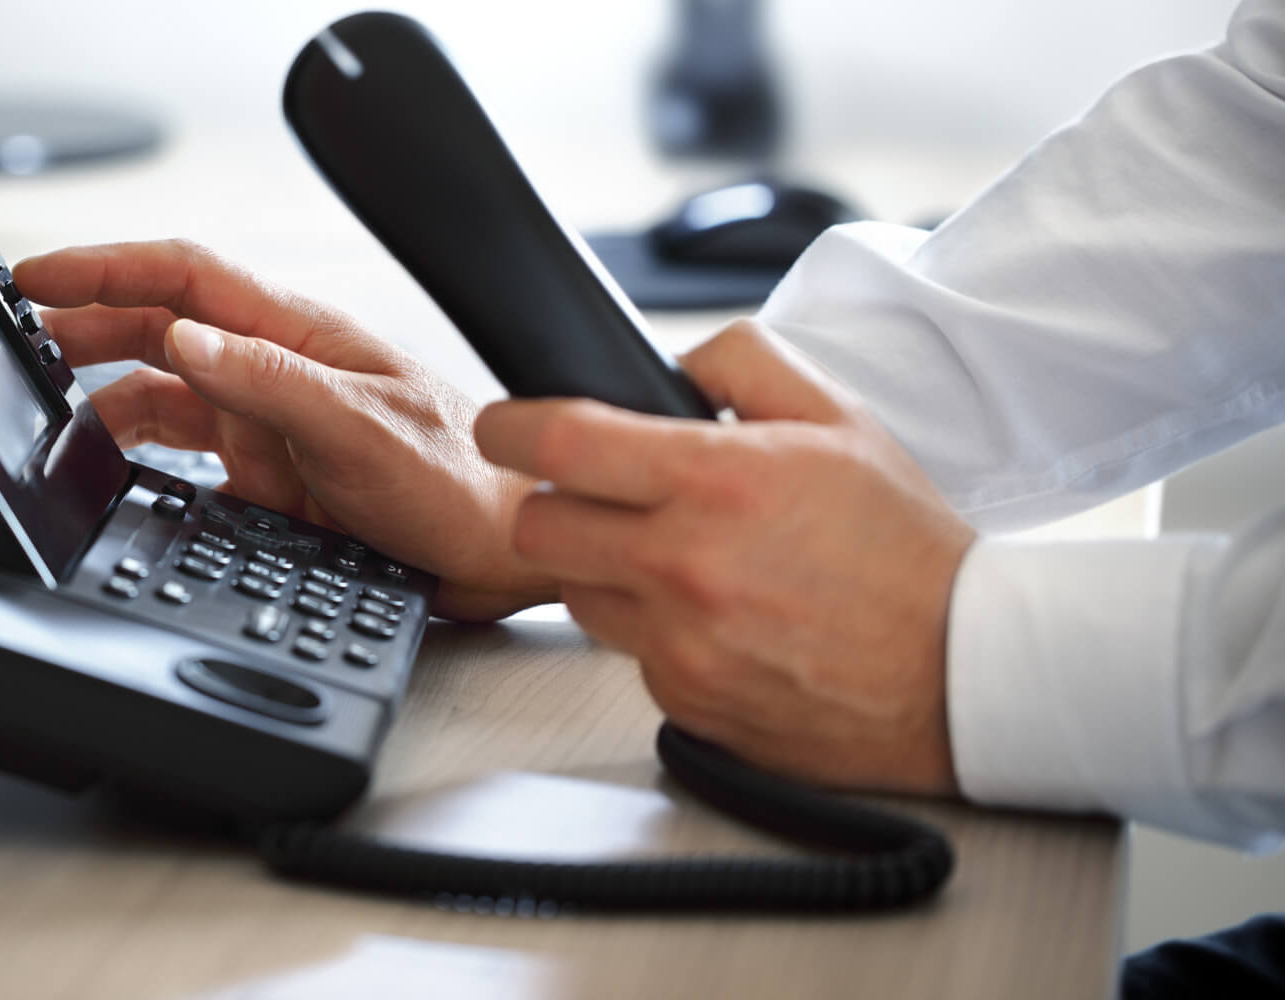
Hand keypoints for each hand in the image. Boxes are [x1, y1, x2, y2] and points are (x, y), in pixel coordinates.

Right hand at [13, 239, 556, 620]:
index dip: (106, 267)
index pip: (184, 276)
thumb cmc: (458, 480)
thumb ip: (269, 382)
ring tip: (43, 403)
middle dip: (82, 324)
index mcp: (297, 335)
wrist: (501, 552)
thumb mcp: (361, 426)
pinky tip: (104, 466)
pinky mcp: (268, 479)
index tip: (36, 274)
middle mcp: (275, 372)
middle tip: (15, 337)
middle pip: (157, 326)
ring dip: (101, 392)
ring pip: (161, 391)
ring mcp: (268, 424)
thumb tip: (183, 336)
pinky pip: (182, 455)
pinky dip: (135, 454)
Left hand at [473, 320, 974, 795]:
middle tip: (600, 499)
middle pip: (536, 529)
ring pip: (578, 594)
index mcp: (718, 482)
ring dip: (606, 571)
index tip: (505, 426)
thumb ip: (743, 363)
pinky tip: (719, 620)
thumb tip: (670, 362)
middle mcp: (686, 567)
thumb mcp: (839, 418)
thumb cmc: (904, 550)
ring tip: (680, 562)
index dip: (510, 427)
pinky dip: (657, 634)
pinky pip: (630, 654)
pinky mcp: (685, 702)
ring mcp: (680, 643)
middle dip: (555, 505)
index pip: (558, 445)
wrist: (962, 671)